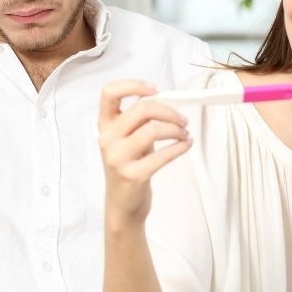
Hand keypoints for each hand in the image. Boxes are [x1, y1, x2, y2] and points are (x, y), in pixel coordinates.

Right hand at [98, 80, 191, 231]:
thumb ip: (139, 120)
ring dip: (176, 129)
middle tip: (183, 119)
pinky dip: (180, 147)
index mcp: (105, 126)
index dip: (133, 85)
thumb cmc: (129, 166)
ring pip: (153, 130)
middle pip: (141, 109)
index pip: (109, 93)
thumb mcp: (127, 139)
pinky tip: (186, 145)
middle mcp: (107, 139)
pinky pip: (163, 155)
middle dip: (168, 111)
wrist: (122, 205)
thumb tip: (169, 101)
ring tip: (185, 133)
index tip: (156, 89)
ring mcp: (117, 158)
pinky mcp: (132, 175)